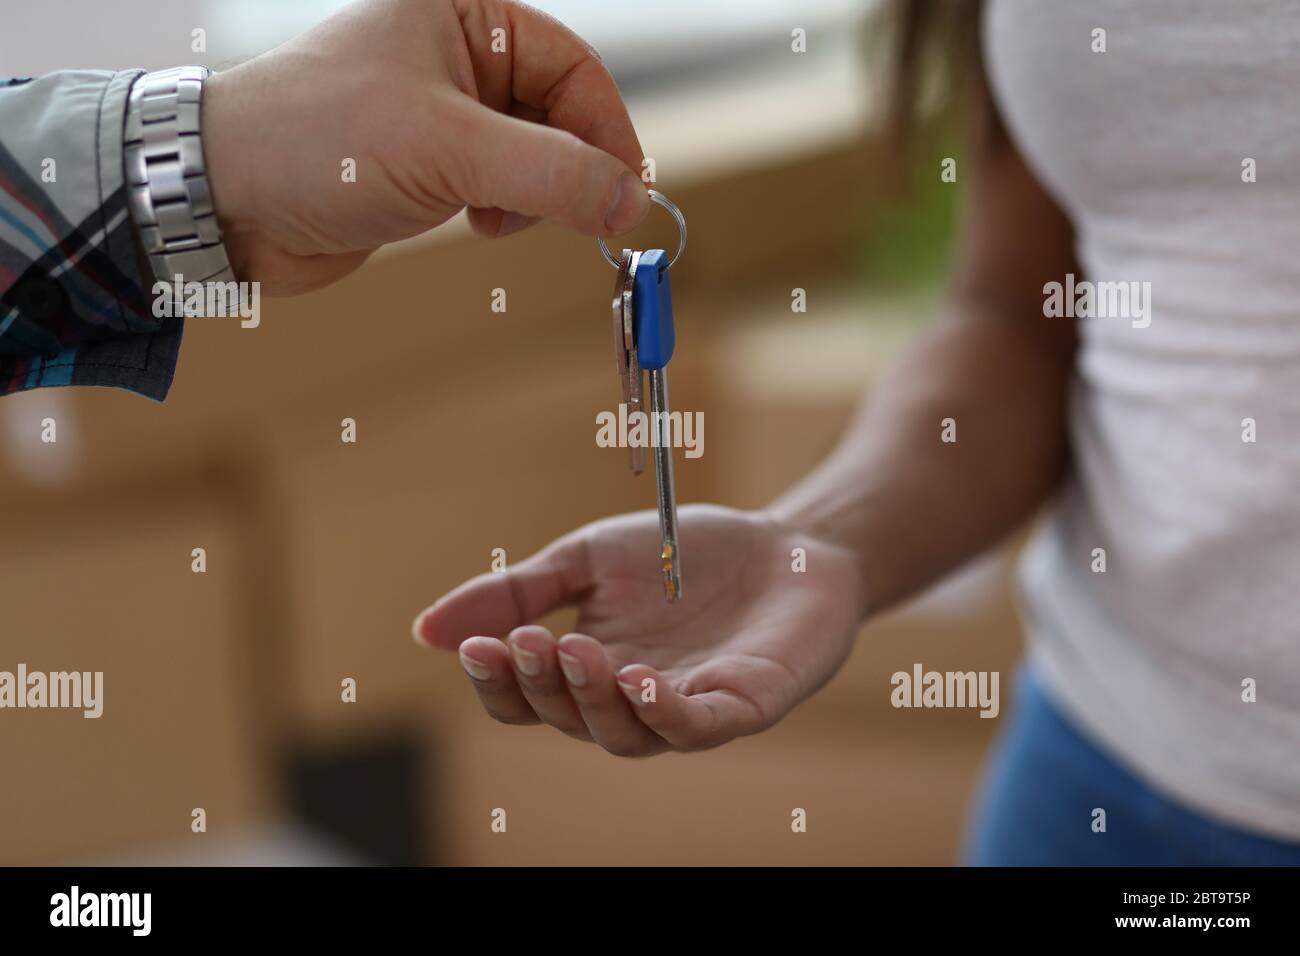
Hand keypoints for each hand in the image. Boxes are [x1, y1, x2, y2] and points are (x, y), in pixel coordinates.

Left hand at [201, 0, 649, 294]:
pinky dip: (506, 212)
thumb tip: (629, 202)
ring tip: (496, 218)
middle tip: (575, 218)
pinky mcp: (431, 164)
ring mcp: (445, 112)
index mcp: (463, 14)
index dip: (607, 132)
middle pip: (561, 113)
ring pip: (536, 156)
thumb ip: (550, 174)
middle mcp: (457, 54)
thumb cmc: (312, 142)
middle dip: (568, 169)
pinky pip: (503, 186)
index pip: (574, 67)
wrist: (226, 202)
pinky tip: (476, 225)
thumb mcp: (448, 149)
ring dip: (534, 197)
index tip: (625, 196)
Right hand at [412, 505, 865, 756]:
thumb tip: (424, 632)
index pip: (525, 699)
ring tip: (577, 650)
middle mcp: (629, 701)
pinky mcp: (742, 708)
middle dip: (541, 685)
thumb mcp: (588, 559)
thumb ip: (516, 592)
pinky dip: (665, 714)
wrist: (784, 543)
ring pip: (624, 735)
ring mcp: (686, 709)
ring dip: (593, 700)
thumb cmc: (685, 555)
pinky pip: (697, 729)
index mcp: (586, 669)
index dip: (497, 682)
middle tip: (529, 639)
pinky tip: (639, 681)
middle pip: (567, 720)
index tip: (478, 644)